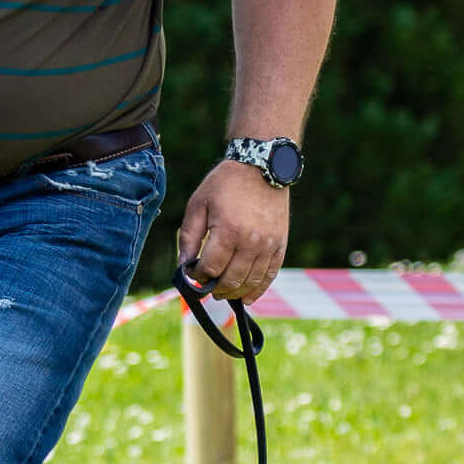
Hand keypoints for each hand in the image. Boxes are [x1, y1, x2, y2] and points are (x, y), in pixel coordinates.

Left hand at [177, 160, 289, 303]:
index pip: (210, 268)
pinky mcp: (280, 245)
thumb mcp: (198, 204)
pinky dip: (258, 290)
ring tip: (223, 293)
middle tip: (207, 288)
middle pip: (230, 279)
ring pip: (250, 282)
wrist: (262, 165)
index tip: (193, 273)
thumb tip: (183, 265)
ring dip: (234, 292)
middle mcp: (250, 242)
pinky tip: (246, 297)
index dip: (198, 276)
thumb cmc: (225, 183)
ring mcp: (268, 245)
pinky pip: (270, 275)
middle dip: (215, 288)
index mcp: (228, 231)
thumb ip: (188, 236)